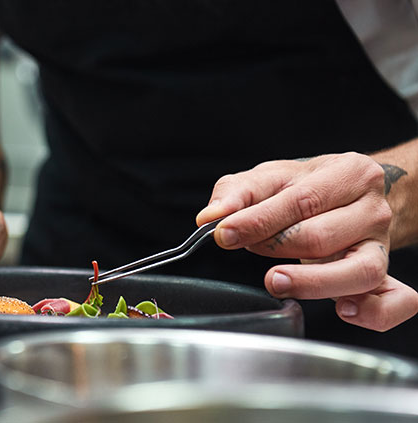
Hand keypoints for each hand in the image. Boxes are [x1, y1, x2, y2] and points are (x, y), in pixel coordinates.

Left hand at [197, 152, 417, 330]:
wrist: (350, 196)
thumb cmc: (308, 188)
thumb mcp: (271, 178)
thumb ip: (238, 193)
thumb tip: (210, 216)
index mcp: (349, 173)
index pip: (302, 201)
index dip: (259, 221)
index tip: (225, 233)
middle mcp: (373, 210)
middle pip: (322, 237)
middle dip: (276, 247)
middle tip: (247, 248)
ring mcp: (382, 246)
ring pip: (360, 271)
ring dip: (314, 283)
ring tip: (276, 281)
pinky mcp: (386, 276)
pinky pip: (396, 301)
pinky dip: (373, 312)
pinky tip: (342, 310)